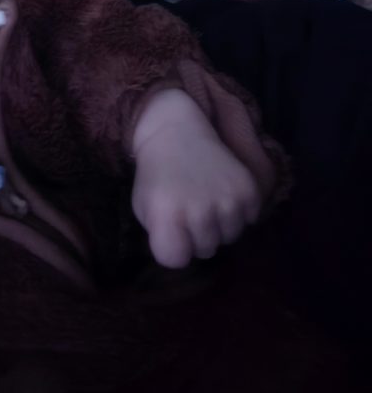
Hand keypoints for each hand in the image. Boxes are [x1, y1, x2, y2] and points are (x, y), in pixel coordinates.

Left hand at [131, 89, 261, 267]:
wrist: (177, 132)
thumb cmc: (156, 174)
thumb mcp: (143, 206)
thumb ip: (160, 235)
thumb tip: (186, 255)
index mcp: (166, 215)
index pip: (175, 260)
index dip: (172, 246)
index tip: (170, 228)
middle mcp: (198, 211)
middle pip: (205, 251)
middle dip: (196, 236)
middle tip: (188, 207)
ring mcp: (227, 201)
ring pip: (229, 238)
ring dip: (219, 225)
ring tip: (205, 198)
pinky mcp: (249, 191)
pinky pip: (250, 220)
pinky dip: (240, 211)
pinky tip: (222, 190)